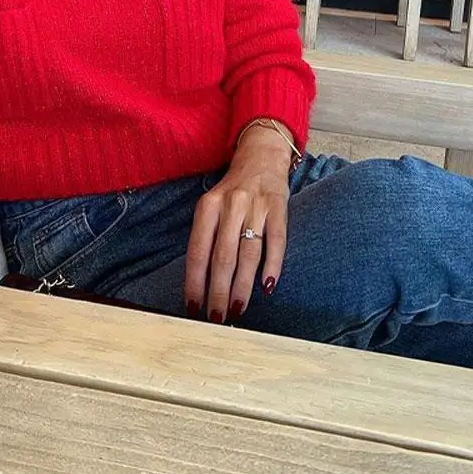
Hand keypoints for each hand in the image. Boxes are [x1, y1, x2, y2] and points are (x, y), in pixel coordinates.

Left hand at [184, 130, 291, 323]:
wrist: (261, 155)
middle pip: (222, 256)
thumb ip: (207, 237)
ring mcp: (257, 206)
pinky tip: (268, 286)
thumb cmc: (232, 190)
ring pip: (248, 253)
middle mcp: (231, 205)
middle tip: (216, 318)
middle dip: (218, 292)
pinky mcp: (280, 206)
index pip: (198, 250)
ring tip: (238, 310)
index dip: (195, 281)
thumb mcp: (211, 206)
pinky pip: (277, 240)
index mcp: (208, 206)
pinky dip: (273, 264)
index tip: (193, 307)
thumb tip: (200, 283)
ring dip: (242, 286)